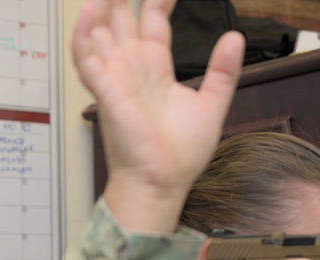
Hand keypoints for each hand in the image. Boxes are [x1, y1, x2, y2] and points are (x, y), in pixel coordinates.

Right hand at [72, 0, 244, 233]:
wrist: (163, 182)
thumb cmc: (180, 155)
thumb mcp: (212, 104)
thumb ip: (222, 71)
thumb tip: (235, 38)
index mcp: (156, 69)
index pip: (153, 20)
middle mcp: (133, 68)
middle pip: (121, 18)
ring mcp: (116, 77)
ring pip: (99, 30)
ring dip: (100, 7)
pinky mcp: (105, 91)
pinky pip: (86, 57)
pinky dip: (85, 33)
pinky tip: (92, 10)